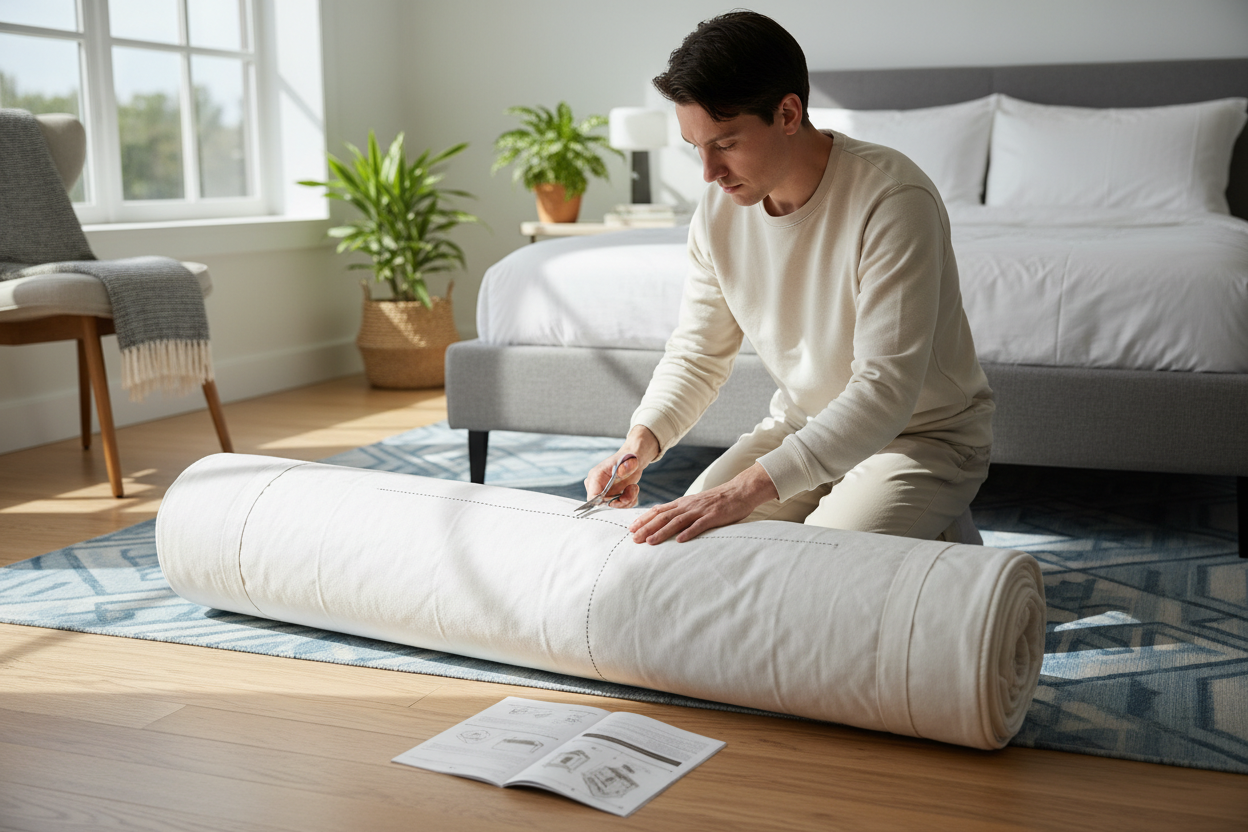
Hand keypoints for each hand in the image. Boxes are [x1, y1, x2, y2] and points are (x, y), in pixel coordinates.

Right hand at [584, 426, 659, 509]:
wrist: (633, 461)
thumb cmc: (628, 459)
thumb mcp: (630, 461)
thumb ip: (626, 467)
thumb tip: (621, 473)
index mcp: (596, 477)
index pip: (592, 498)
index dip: (605, 503)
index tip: (621, 498)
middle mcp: (597, 486)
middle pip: (604, 505)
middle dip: (621, 501)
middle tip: (631, 490)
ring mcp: (603, 492)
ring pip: (613, 506)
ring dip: (627, 500)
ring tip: (633, 487)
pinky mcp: (610, 496)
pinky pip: (619, 506)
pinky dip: (629, 500)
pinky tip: (632, 489)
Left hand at [629, 462, 778, 543]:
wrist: (740, 491)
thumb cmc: (718, 500)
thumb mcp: (696, 504)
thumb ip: (683, 512)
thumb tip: (668, 522)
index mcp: (683, 503)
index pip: (659, 510)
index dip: (644, 519)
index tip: (631, 528)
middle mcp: (688, 506)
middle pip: (663, 517)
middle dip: (647, 528)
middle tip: (633, 538)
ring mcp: (700, 511)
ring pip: (677, 522)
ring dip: (662, 532)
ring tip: (650, 542)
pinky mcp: (713, 516)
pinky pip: (699, 525)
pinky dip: (689, 533)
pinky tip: (680, 540)